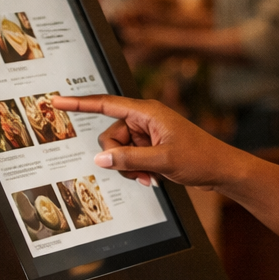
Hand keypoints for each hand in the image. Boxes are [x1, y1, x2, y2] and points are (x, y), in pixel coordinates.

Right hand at [49, 95, 249, 189]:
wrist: (221, 170)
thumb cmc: (200, 158)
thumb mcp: (162, 161)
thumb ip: (128, 159)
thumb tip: (100, 159)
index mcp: (147, 112)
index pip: (106, 105)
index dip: (79, 104)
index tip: (57, 100)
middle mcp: (145, 120)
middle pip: (110, 135)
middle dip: (117, 157)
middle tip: (137, 170)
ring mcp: (147, 134)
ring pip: (118, 150)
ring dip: (127, 167)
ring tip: (148, 176)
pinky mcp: (151, 147)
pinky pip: (129, 158)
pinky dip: (135, 170)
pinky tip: (150, 178)